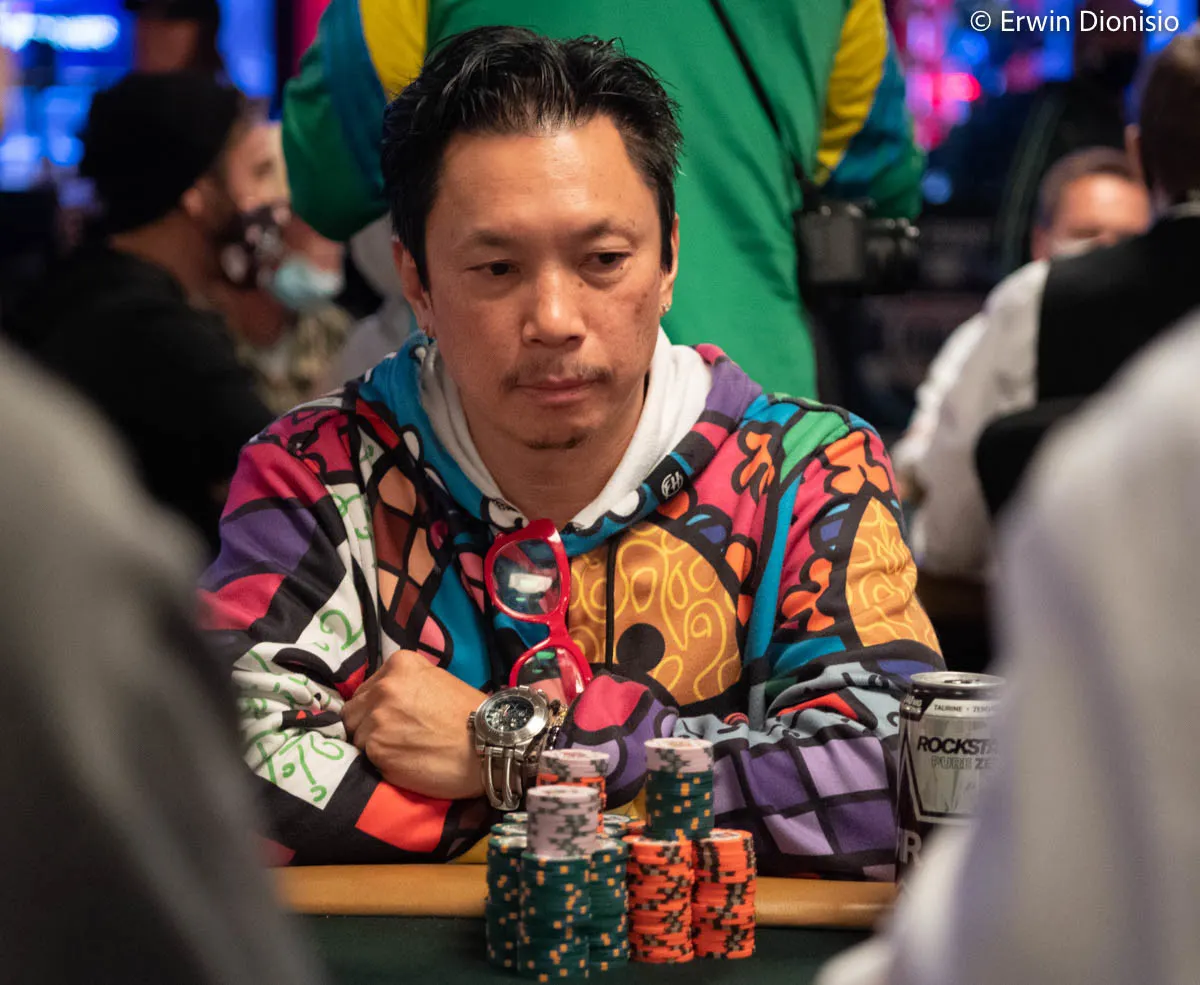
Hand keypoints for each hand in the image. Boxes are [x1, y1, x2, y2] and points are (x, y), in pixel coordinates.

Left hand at [342, 649, 486, 799]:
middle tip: (396, 738)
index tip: (394, 719)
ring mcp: (377, 718)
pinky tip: (404, 763)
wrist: (490, 745)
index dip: (376, 708)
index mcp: (399, 665)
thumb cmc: (470, 716)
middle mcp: (384, 687)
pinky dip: (380, 763)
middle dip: (369, 725)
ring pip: (357, 736)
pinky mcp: (376, 748)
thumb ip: (406, 686)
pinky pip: (366, 758)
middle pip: (355, 712)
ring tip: (403, 752)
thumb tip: (382, 702)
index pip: (366, 689)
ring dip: (374, 746)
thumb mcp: (437, 682)